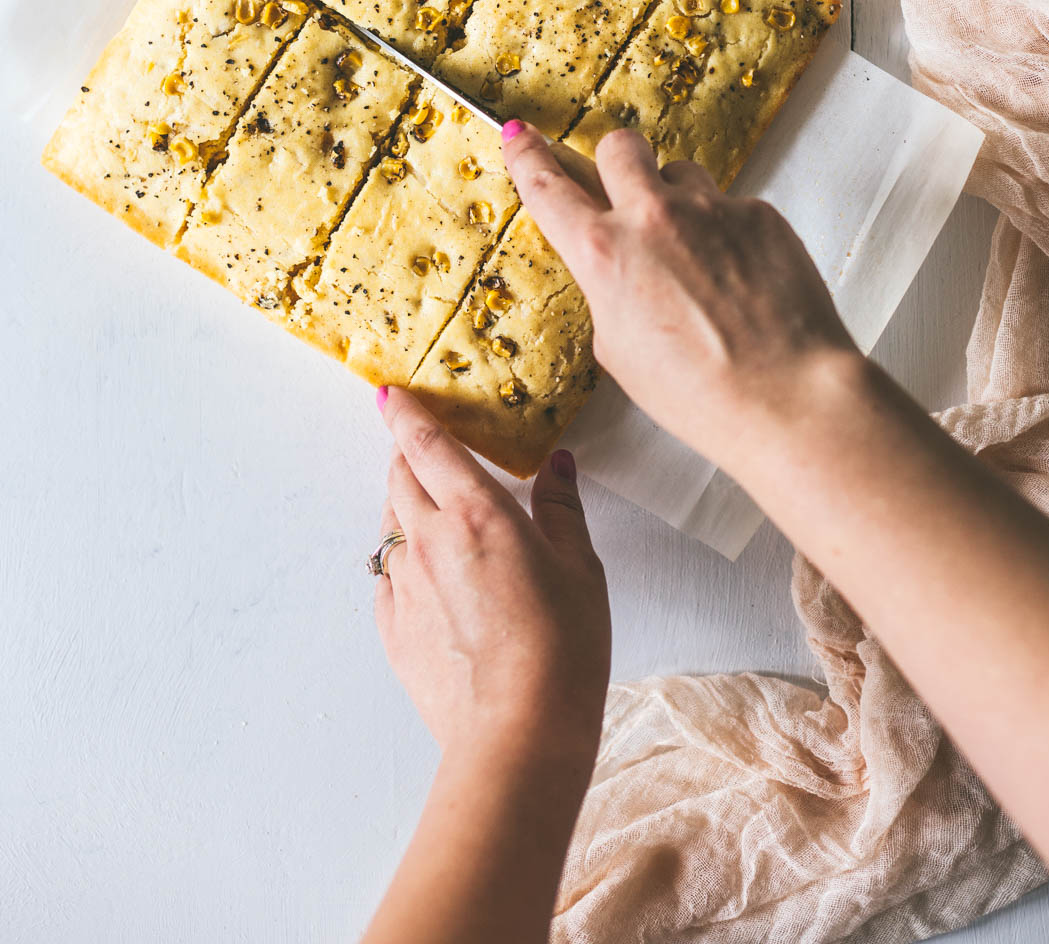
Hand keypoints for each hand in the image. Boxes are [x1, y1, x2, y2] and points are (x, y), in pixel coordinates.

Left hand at [374, 387, 610, 772]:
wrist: (518, 734)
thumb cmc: (561, 650)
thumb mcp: (579, 567)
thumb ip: (561, 508)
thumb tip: (558, 465)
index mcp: (476, 513)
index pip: (428, 444)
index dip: (405, 413)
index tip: (389, 393)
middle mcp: (428, 540)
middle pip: (400, 477)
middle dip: (407, 454)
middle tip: (424, 449)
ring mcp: (403, 587)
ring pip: (390, 525)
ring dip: (406, 507)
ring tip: (436, 516)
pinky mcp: (393, 629)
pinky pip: (388, 577)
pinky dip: (404, 562)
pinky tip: (432, 579)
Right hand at [502, 123, 857, 473]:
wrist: (786, 396)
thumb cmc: (701, 392)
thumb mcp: (619, 350)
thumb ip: (608, 289)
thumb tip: (618, 268)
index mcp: (605, 254)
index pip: (549, 186)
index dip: (529, 155)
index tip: (520, 135)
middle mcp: (653, 218)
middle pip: (620, 147)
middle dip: (617, 164)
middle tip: (627, 193)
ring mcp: (711, 209)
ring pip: (680, 172)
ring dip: (678, 200)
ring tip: (695, 254)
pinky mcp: (759, 213)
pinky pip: (731, 205)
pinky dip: (727, 232)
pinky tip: (739, 277)